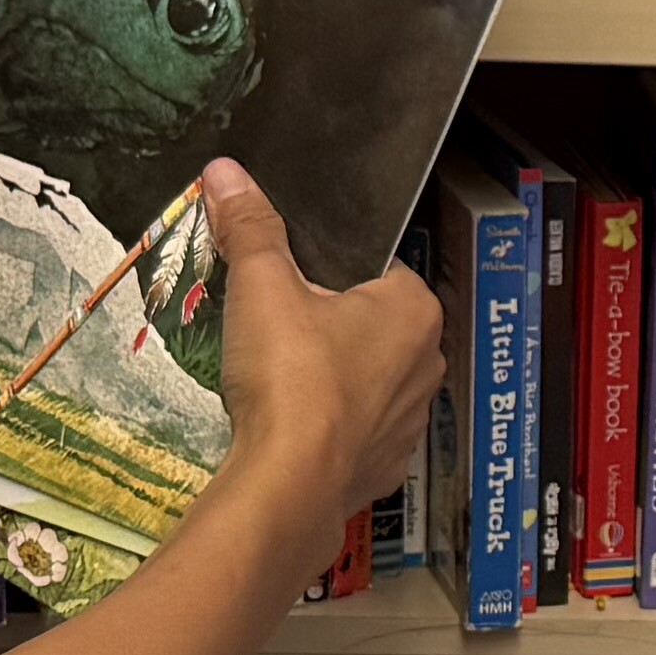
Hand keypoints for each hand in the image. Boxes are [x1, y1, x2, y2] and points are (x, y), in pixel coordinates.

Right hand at [194, 158, 442, 527]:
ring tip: (279, 379)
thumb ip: (250, 227)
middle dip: (329, 323)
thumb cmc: (289, 374)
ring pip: (368, 381)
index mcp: (415, 310)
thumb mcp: (262, 286)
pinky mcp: (385, 469)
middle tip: (276, 327)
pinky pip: (358, 434)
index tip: (290, 280)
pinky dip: (330, 428)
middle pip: (372, 325)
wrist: (288, 484)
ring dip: (332, 377)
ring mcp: (410, 423)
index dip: (330, 269)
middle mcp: (429, 364)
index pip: (376, 268)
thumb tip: (226, 170)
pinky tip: (291, 427)